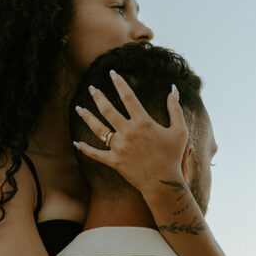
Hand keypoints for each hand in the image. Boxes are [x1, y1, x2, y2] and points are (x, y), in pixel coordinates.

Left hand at [74, 72, 187, 190]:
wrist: (163, 182)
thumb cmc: (173, 156)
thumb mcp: (179, 131)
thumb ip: (176, 109)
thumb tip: (173, 89)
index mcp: (143, 122)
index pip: (128, 97)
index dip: (119, 83)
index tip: (112, 73)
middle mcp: (128, 132)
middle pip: (108, 109)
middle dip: (98, 96)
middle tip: (91, 87)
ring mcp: (119, 147)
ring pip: (98, 129)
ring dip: (87, 117)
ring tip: (78, 107)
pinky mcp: (114, 161)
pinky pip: (95, 154)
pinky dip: (85, 148)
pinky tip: (76, 142)